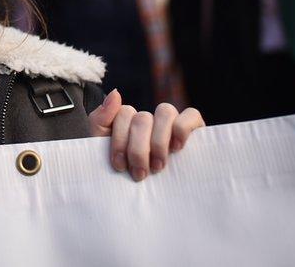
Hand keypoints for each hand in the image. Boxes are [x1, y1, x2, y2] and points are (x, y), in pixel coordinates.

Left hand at [88, 90, 204, 181]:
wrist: (140, 200)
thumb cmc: (124, 175)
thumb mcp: (103, 150)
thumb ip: (100, 120)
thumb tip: (116, 93)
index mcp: (127, 121)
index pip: (124, 113)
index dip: (120, 140)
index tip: (120, 166)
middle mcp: (149, 118)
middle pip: (143, 117)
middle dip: (138, 149)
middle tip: (140, 174)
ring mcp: (171, 122)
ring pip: (165, 111)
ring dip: (159, 141)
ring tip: (157, 167)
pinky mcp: (194, 128)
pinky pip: (191, 114)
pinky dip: (182, 129)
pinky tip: (177, 148)